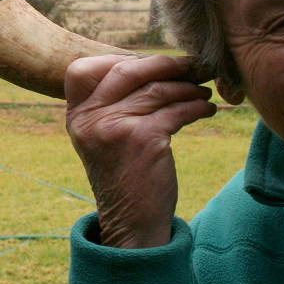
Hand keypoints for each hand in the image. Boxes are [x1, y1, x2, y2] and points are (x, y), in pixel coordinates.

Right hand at [65, 55, 216, 248]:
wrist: (132, 223)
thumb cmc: (125, 176)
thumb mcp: (104, 137)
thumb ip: (113, 104)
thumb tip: (150, 65)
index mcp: (76, 116)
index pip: (85, 68)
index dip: (119, 59)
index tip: (151, 66)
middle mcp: (90, 119)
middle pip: (128, 70)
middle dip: (165, 64)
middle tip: (193, 66)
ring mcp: (115, 127)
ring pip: (158, 89)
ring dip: (188, 87)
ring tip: (204, 90)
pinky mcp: (143, 138)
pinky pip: (176, 109)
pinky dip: (197, 106)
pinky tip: (207, 108)